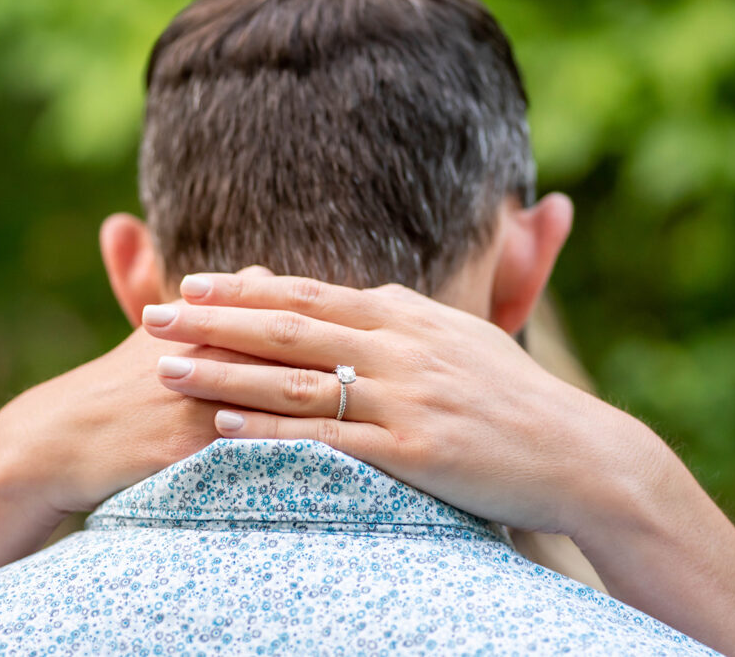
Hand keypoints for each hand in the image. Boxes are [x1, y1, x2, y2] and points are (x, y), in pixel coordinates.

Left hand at [141, 272, 734, 656]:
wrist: (579, 451)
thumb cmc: (513, 397)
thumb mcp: (458, 336)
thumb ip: (402, 318)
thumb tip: (357, 297)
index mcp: (406, 314)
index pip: (309, 293)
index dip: (245, 288)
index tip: (191, 282)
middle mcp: (400, 345)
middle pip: (288, 327)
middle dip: (215, 319)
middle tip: (155, 314)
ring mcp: (406, 396)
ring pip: (296, 380)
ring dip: (225, 373)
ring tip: (167, 369)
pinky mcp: (415, 448)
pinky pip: (328, 439)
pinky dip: (271, 431)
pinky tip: (224, 428)